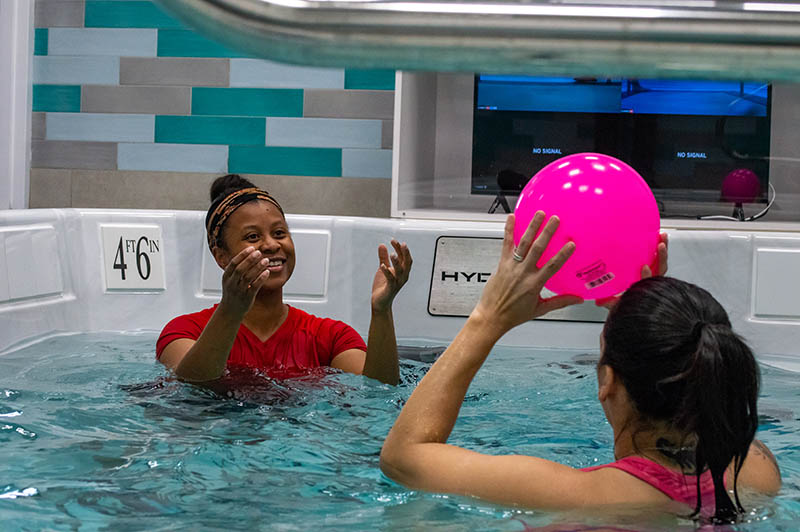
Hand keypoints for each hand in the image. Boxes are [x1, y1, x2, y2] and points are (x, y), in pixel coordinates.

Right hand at [219, 247, 270, 316]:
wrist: (230, 311)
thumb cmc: (232, 292)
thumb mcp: (229, 280)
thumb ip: (236, 269)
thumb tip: (248, 254)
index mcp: (226, 277)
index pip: (233, 263)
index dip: (242, 255)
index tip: (251, 248)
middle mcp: (231, 283)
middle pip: (240, 269)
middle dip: (250, 259)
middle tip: (259, 252)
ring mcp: (239, 291)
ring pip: (248, 277)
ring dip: (258, 267)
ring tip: (266, 260)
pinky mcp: (247, 297)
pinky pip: (255, 286)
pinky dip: (261, 278)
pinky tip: (267, 272)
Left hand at [371, 240, 411, 313]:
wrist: (380, 302)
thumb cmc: (383, 286)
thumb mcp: (383, 268)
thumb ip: (383, 257)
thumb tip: (382, 245)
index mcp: (402, 271)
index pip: (404, 257)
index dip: (400, 249)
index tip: (394, 241)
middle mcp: (402, 276)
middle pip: (407, 263)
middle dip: (405, 253)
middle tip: (402, 244)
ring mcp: (397, 282)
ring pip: (400, 271)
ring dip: (397, 262)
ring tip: (392, 254)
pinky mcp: (390, 288)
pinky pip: (390, 279)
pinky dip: (387, 272)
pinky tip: (382, 266)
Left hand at [472, 212, 582, 337]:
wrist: (492, 317)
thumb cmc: (514, 315)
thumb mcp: (540, 309)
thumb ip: (560, 302)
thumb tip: (577, 299)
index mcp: (534, 284)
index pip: (552, 266)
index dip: (562, 254)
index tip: (571, 244)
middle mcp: (523, 273)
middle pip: (537, 249)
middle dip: (547, 233)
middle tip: (555, 220)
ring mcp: (511, 267)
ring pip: (523, 244)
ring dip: (531, 227)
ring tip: (539, 214)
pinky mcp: (502, 264)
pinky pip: (506, 244)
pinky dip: (508, 230)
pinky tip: (511, 218)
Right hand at [595, 232, 668, 308]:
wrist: (637, 305)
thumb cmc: (628, 301)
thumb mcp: (617, 303)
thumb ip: (609, 301)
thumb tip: (598, 301)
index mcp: (642, 288)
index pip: (647, 283)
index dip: (647, 276)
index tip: (645, 267)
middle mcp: (651, 281)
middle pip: (660, 269)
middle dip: (661, 257)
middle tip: (660, 245)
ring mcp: (654, 274)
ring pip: (661, 262)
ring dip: (663, 249)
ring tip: (662, 237)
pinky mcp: (654, 267)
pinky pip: (660, 257)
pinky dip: (661, 247)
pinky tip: (659, 238)